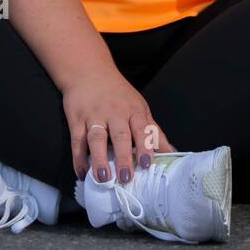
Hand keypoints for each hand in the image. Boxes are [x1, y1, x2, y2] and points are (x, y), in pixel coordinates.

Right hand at [62, 73, 176, 185]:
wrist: (88, 71)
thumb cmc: (118, 95)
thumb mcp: (140, 108)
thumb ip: (154, 132)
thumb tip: (172, 154)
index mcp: (134, 111)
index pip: (142, 129)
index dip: (144, 147)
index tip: (146, 164)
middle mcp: (115, 113)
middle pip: (120, 136)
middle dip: (123, 158)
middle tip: (126, 178)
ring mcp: (94, 116)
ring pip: (97, 139)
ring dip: (99, 159)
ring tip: (103, 178)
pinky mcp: (76, 119)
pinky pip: (77, 141)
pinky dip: (78, 158)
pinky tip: (82, 173)